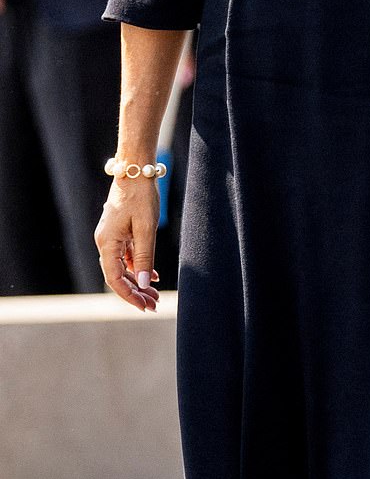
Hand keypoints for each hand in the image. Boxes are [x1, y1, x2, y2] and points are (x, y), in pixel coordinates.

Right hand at [95, 179, 159, 311]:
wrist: (135, 171)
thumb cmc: (141, 197)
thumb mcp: (147, 229)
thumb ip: (145, 257)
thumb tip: (142, 283)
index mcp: (107, 242)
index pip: (114, 279)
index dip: (129, 296)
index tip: (144, 306)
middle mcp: (105, 242)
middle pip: (117, 276)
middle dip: (135, 292)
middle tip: (154, 305)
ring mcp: (111, 238)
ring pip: (122, 267)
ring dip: (137, 282)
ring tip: (155, 295)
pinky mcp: (119, 233)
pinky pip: (126, 256)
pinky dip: (138, 267)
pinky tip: (153, 276)